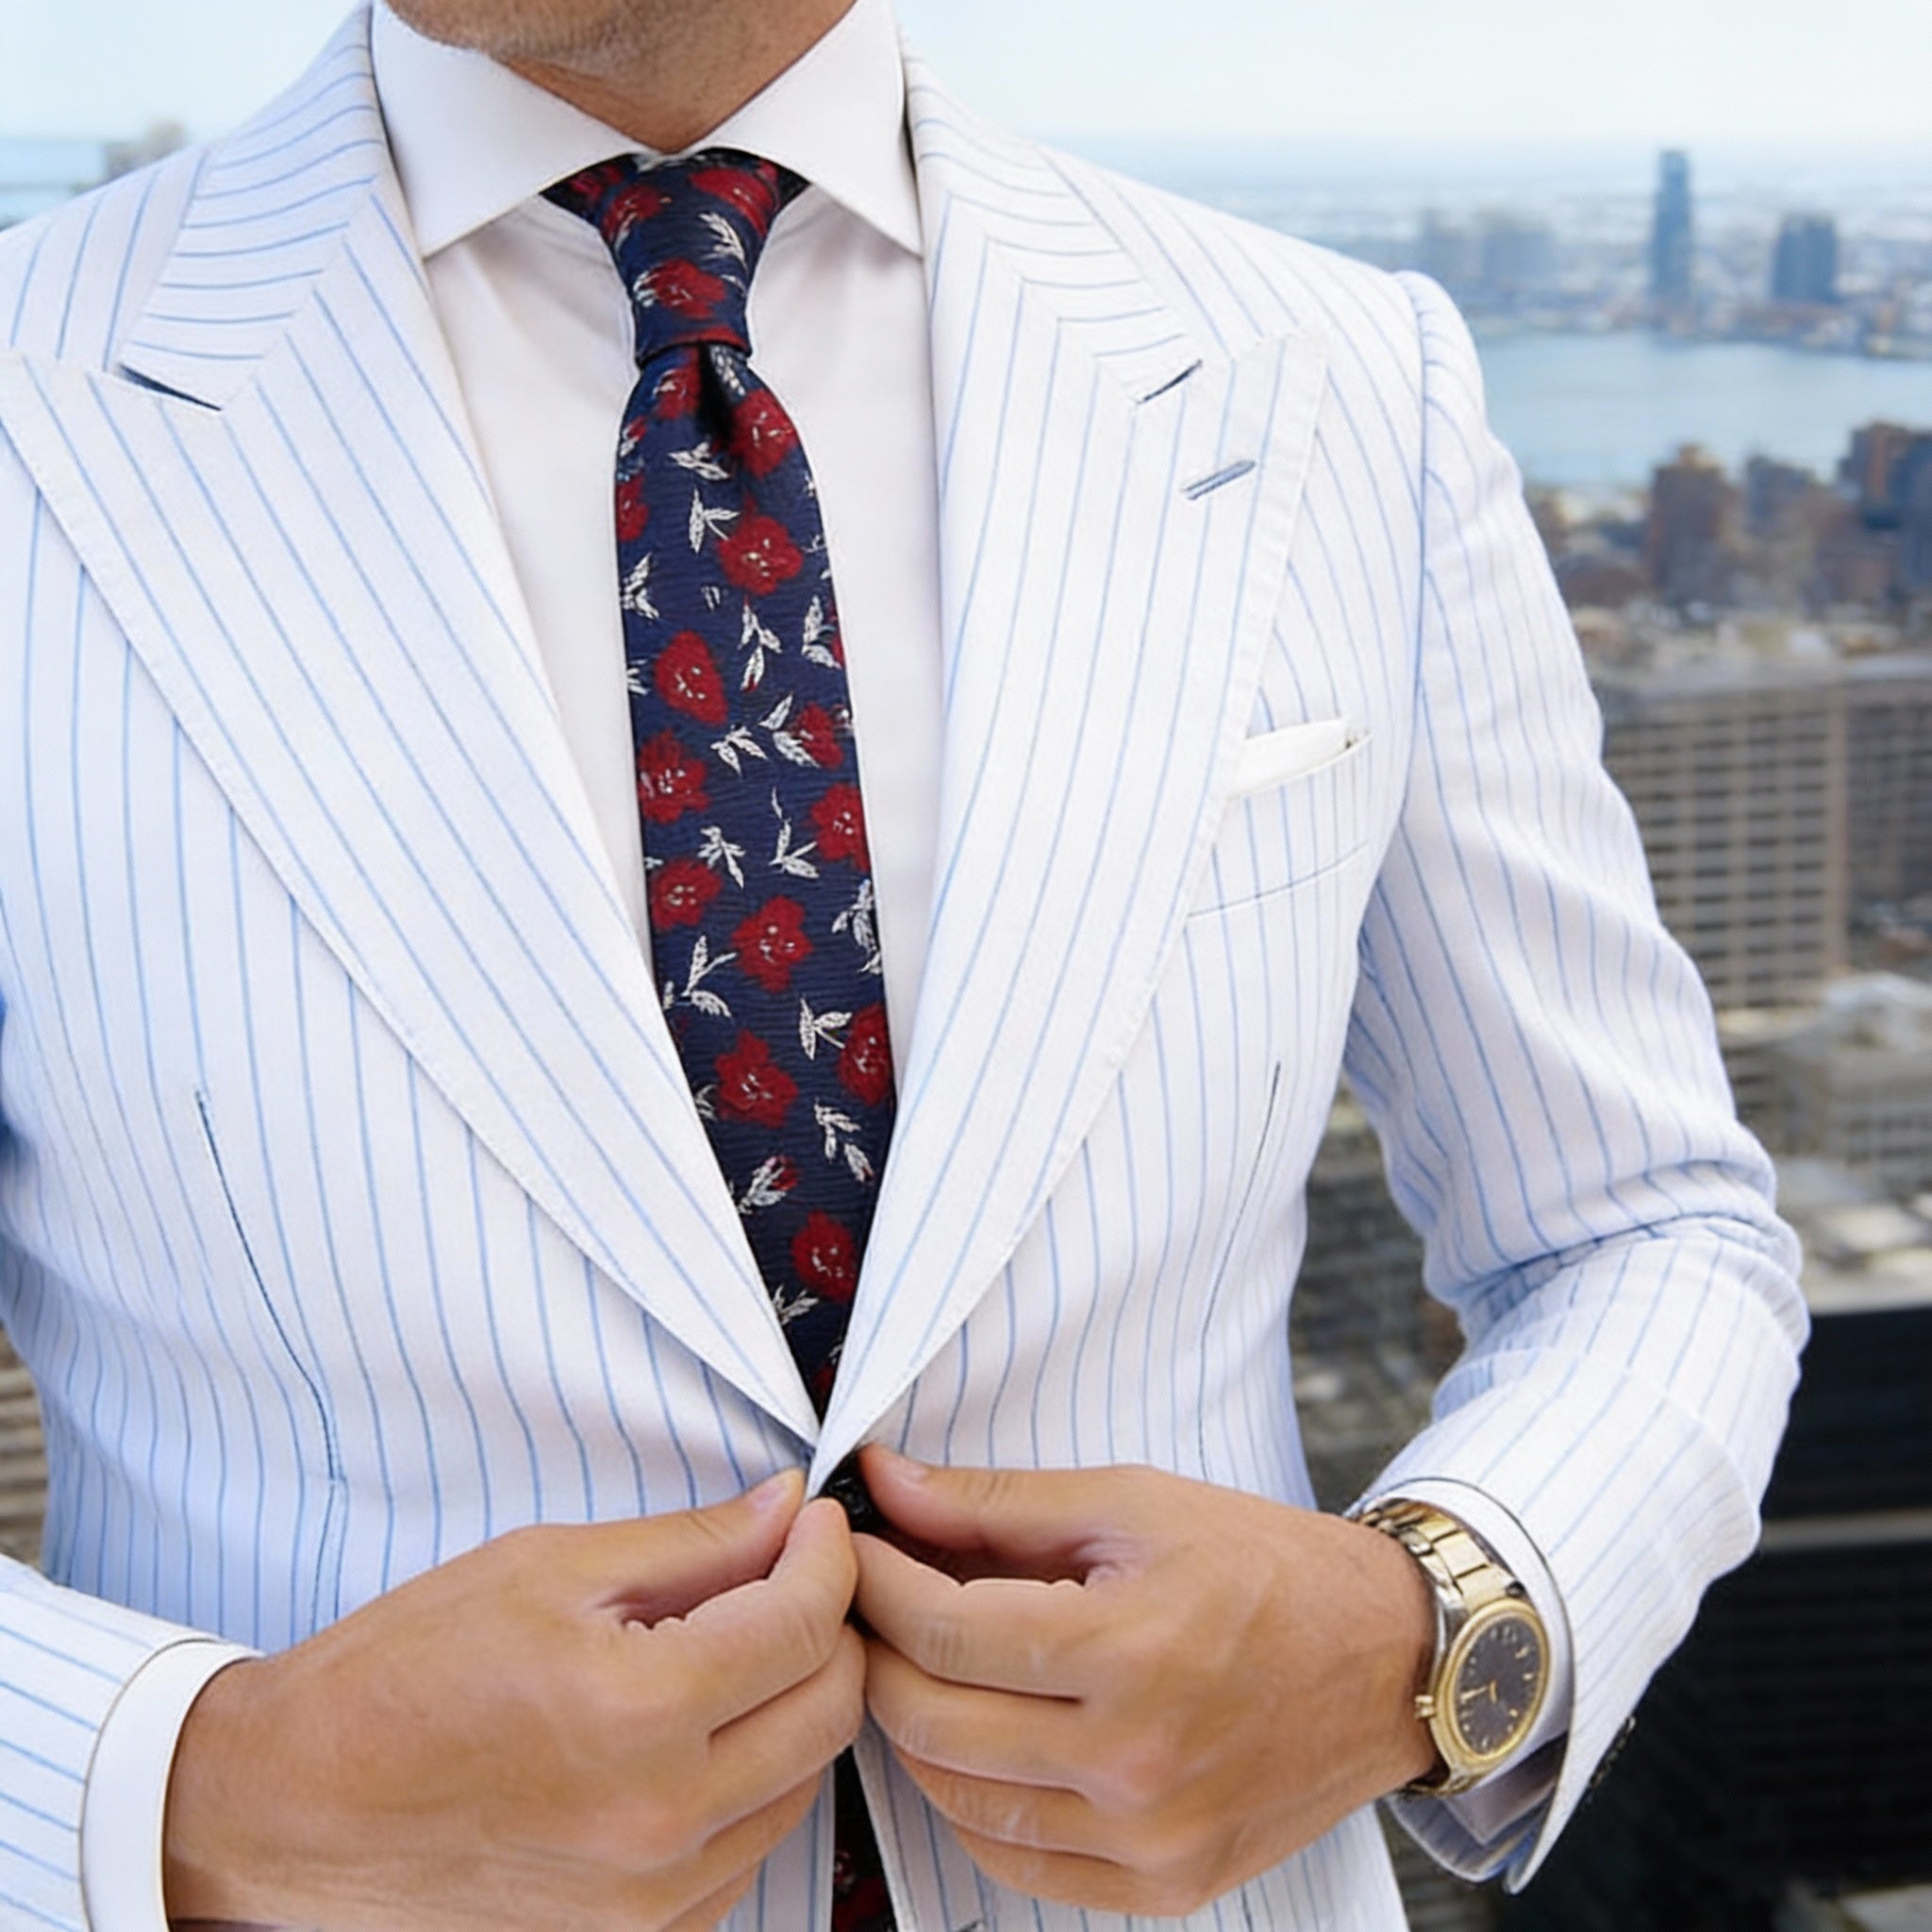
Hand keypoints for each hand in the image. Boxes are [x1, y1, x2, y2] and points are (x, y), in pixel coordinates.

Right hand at [164, 1473, 863, 1931]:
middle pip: (831, 1709)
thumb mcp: (547, 1567)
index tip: (815, 1522)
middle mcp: (660, 1819)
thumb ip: (690, 1543)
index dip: (828, 1554)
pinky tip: (704, 1731)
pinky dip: (754, 1781)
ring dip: (798, 1705)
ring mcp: (651, 1898)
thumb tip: (785, 1509)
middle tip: (793, 1573)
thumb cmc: (403, 1671)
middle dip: (832, 1625)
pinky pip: (748, 1851)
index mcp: (639, 1712)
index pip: (805, 1624)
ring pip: (804, 1784)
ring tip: (743, 1647)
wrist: (295, 1800)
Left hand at [852, 1449, 1437, 1916]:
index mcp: (1130, 1649)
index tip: (852, 1547)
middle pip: (931, 1722)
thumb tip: (884, 1481)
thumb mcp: (1132, 1503)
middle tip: (868, 1602)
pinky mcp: (1164, 1886)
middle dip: (876, 1652)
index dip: (875, 1584)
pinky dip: (970, 1802)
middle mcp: (1135, 1762)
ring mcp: (1149, 1839)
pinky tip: (975, 1738)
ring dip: (913, 1727)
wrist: (1388, 1659)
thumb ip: (997, 1502)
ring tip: (917, 1662)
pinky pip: (1015, 1862)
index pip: (943, 1632)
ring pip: (958, 1800)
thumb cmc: (1263, 1565)